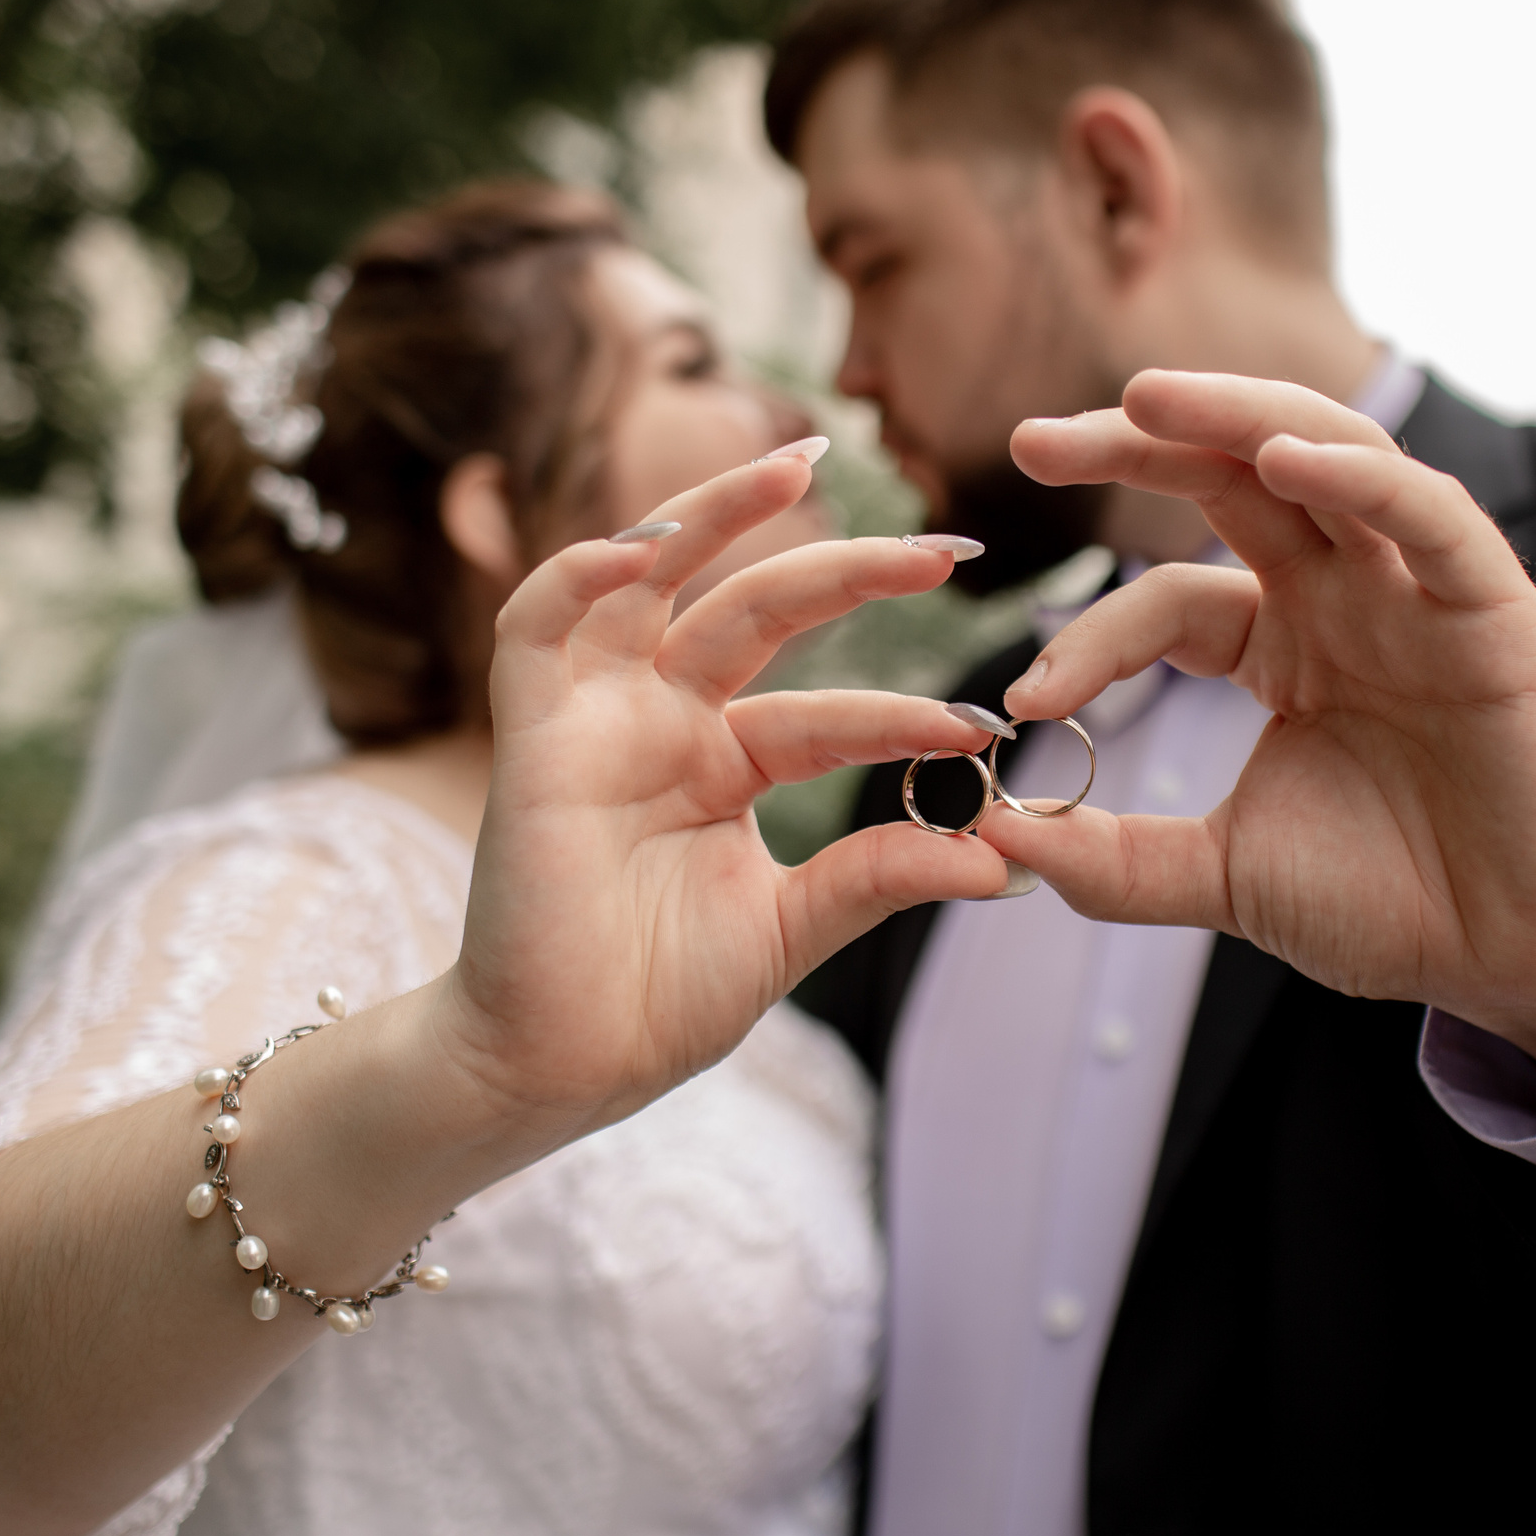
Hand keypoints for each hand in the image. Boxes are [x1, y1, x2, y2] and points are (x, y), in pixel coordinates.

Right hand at [438, 453, 1011, 1141]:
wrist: (561, 1069)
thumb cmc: (659, 1002)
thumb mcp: (794, 929)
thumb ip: (880, 875)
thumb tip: (1003, 858)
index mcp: (723, 762)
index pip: (826, 712)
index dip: (903, 715)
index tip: (988, 728)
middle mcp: (663, 722)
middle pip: (754, 608)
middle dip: (848, 568)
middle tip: (948, 546)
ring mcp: (597, 720)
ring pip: (653, 579)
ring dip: (716, 513)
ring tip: (799, 466)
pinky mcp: (532, 736)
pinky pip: (537, 626)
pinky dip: (580, 574)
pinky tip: (644, 549)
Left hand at [980, 371, 1535, 1096]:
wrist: (1525, 958)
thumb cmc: (1399, 903)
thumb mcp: (1229, 880)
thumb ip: (1117, 861)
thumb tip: (989, 838)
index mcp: (1284, 643)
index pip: (1168, 600)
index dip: (1092, 635)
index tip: (1028, 702)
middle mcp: (1346, 595)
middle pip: (1231, 478)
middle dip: (1136, 443)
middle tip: (1033, 440)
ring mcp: (1418, 590)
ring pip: (1325, 456)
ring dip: (1235, 416)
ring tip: (1143, 397)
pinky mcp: (1493, 607)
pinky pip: (1427, 515)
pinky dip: (1362, 477)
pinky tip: (1286, 457)